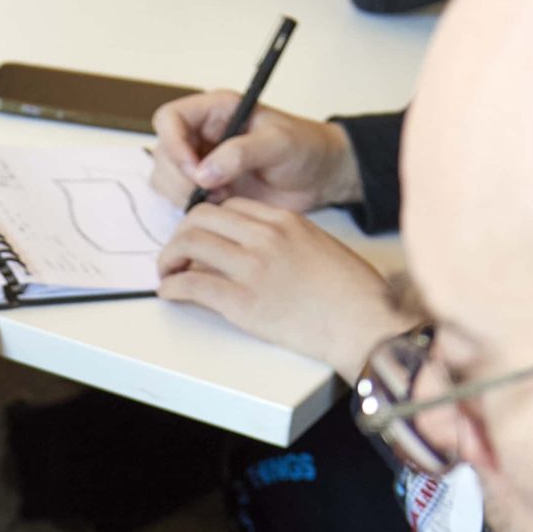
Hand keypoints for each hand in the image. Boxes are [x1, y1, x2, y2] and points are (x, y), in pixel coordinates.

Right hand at [151, 91, 362, 212]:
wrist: (319, 175)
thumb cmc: (304, 148)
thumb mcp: (278, 144)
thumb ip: (241, 153)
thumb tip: (204, 173)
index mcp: (215, 111)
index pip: (169, 119)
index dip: (173, 144)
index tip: (196, 170)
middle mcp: (202, 135)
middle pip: (162, 153)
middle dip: (180, 177)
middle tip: (210, 193)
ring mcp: (202, 163)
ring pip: (166, 179)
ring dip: (184, 195)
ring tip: (222, 198)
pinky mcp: (208, 190)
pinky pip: (181, 200)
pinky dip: (193, 209)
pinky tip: (224, 207)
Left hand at [158, 201, 422, 380]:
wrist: (364, 325)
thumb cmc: (352, 294)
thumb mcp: (320, 247)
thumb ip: (286, 241)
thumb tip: (256, 251)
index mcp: (285, 220)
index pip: (230, 206)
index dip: (208, 221)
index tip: (202, 237)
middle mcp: (265, 236)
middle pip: (200, 217)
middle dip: (180, 234)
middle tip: (177, 253)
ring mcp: (252, 267)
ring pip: (189, 244)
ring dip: (169, 258)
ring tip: (168, 272)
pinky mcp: (243, 302)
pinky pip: (192, 284)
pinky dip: (172, 286)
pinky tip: (170, 292)